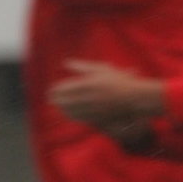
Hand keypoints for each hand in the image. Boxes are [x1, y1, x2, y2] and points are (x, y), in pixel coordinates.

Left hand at [51, 60, 166, 132]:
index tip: (51, 89)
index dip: (57, 90)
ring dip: (62, 109)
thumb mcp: (100, 69)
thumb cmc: (117, 80)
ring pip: (71, 111)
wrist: (132, 98)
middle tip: (50, 98)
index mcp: (87, 84)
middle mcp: (88, 98)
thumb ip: (81, 67)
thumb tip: (65, 63)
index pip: (66, 88)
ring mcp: (92, 109)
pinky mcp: (96, 117)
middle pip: (66, 100)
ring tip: (56, 106)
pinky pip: (80, 118)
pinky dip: (71, 116)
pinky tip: (67, 114)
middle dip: (56, 99)